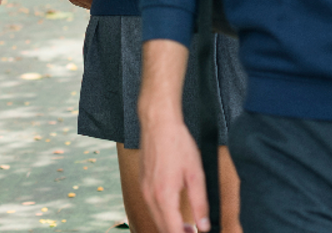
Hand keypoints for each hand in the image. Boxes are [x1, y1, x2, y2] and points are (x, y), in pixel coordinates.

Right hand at [140, 115, 210, 232]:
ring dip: (170, 226)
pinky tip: (174, 211)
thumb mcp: (195, 174)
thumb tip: (203, 226)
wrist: (158, 123)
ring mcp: (143, 188)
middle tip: (194, 232)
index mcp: (164, 196)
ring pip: (155, 218)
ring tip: (188, 227)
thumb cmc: (177, 144)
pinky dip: (162, 214)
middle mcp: (150, 195)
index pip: (173, 231)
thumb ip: (200, 203)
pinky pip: (151, 206)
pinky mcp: (142, 182)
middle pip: (162, 228)